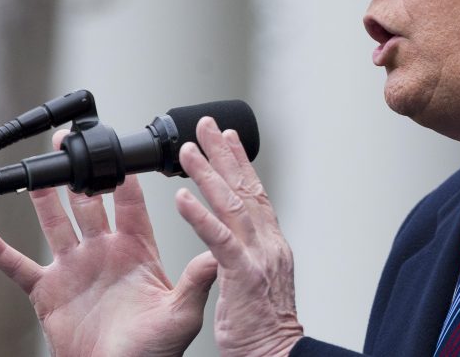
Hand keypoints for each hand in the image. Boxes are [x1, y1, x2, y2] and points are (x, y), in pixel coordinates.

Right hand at [0, 130, 217, 356]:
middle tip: (70, 144)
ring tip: (34, 170)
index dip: (126, 178)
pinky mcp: (48, 290)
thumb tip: (218, 250)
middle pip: (89, 203)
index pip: (132, 205)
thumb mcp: (182, 312)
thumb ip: (197, 279)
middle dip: (81, 173)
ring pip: (55, 223)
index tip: (121, 151)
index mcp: (137, 251)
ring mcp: (74, 268)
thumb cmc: (154, 351)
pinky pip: (18, 266)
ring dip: (44, 197)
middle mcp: (104, 253)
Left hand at [175, 117, 304, 356]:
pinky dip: (200, 216)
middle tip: (206, 126)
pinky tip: (182, 198)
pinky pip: (218, 239)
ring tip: (186, 151)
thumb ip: (249, 255)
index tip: (227, 139)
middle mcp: (268, 243)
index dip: (241, 164)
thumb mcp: (257, 283)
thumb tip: (239, 240)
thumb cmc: (263, 328)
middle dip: (224, 154)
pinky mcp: (242, 274)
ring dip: (207, 175)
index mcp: (270, 244)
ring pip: (231, 205)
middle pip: (245, 188)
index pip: (254, 194)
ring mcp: (257, 256)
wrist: (277, 353)